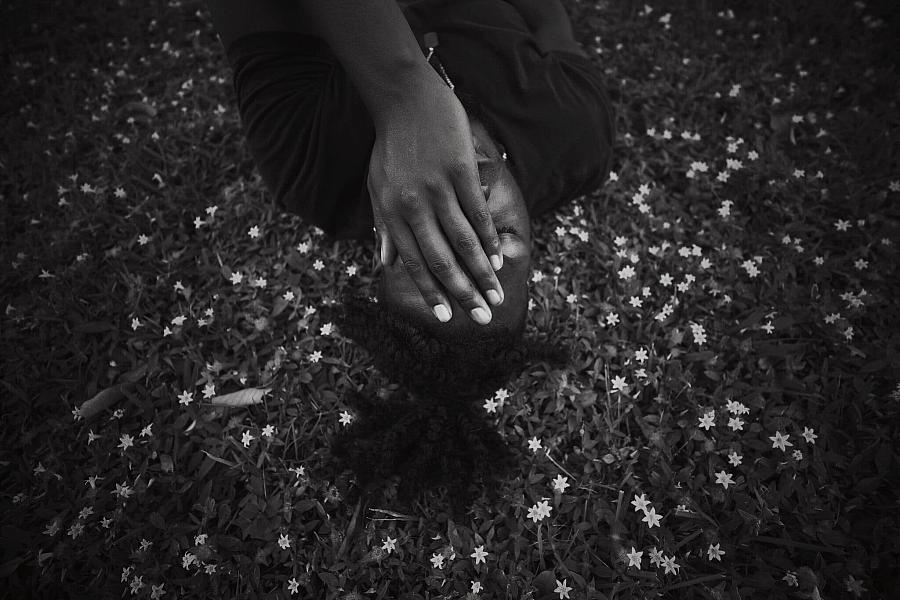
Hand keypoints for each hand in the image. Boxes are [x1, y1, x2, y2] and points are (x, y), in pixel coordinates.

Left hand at [369, 74, 504, 324]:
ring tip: (496, 297)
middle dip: (463, 293)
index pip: (413, 262)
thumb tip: (384, 263)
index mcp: (392, 213)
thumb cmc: (389, 146)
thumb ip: (382, 226)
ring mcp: (439, 189)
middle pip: (442, 259)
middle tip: (483, 319)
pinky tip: (497, 259)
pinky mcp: (461, 172)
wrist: (403, 99)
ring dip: (482, 274)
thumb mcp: (376, 187)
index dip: (431, 292)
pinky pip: (478, 214)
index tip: (448, 317)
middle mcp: (414, 206)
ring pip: (464, 242)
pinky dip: (489, 239)